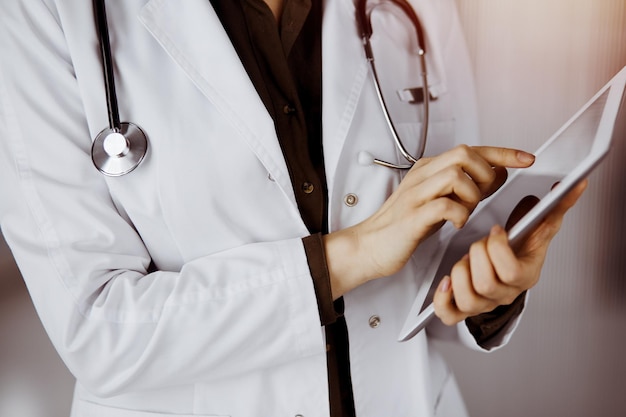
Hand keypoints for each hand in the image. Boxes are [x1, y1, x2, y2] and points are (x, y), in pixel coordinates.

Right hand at [323, 145, 536, 298]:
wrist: (369, 245)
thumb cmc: (403, 225)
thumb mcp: (439, 200)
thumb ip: (465, 187)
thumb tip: (496, 173)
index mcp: (428, 169)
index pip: (472, 149)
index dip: (503, 152)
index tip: (526, 158)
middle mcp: (422, 176)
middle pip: (464, 153)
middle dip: (486, 172)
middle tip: (485, 193)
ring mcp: (415, 194)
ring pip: (455, 175)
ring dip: (472, 195)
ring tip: (466, 210)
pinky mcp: (412, 216)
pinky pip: (444, 205)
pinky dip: (459, 214)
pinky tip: (456, 223)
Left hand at [433, 179, 587, 324]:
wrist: (511, 269)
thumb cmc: (522, 249)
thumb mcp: (540, 228)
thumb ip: (557, 206)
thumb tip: (576, 185)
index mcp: (524, 276)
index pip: (511, 271)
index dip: (498, 248)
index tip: (496, 230)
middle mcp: (504, 294)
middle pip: (486, 285)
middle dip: (477, 256)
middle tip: (478, 243)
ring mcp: (484, 304)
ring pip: (468, 299)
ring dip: (460, 274)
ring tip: (465, 260)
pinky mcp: (463, 309)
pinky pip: (449, 315)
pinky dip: (443, 300)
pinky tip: (446, 282)